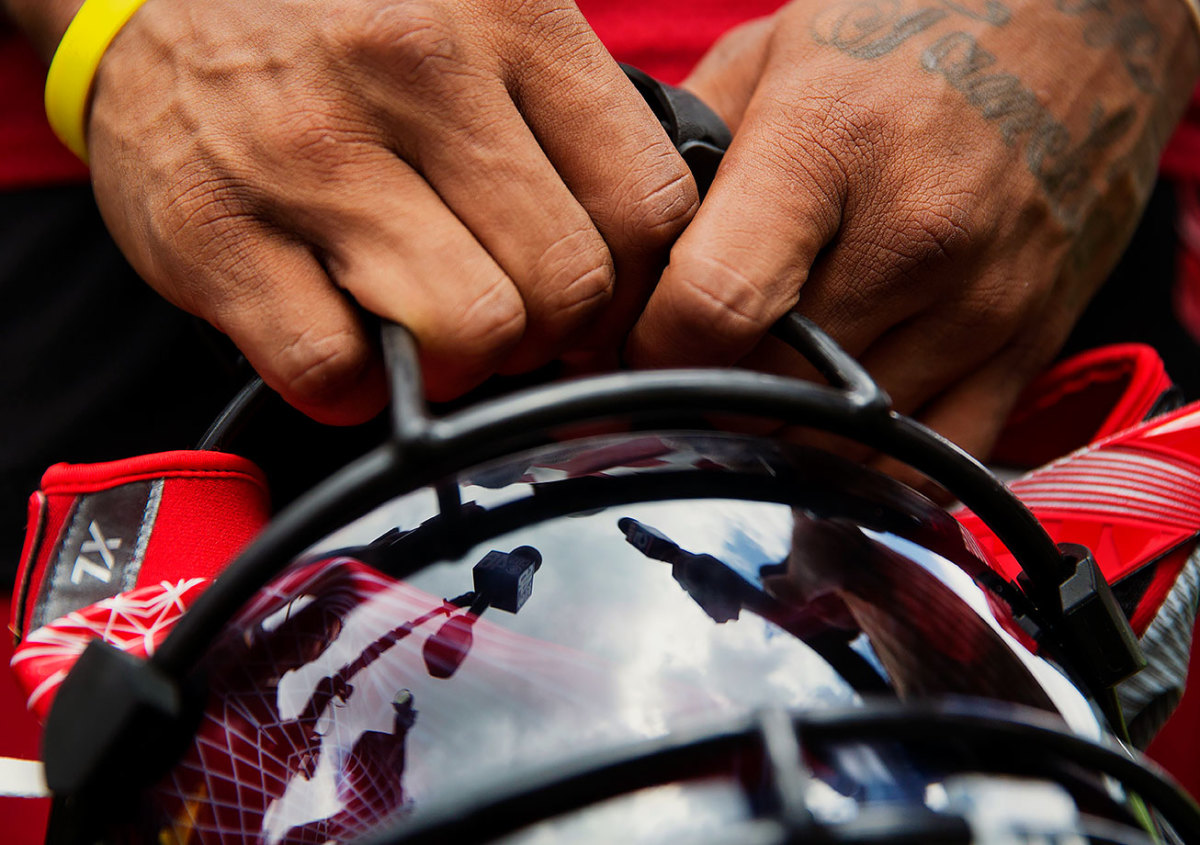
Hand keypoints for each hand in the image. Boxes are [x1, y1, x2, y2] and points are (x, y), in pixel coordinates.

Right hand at [40, 0, 698, 421]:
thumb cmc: (341, 29)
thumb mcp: (478, 19)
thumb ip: (567, 119)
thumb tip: (644, 252)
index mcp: (507, 16)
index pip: (648, 205)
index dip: (636, 284)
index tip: (597, 297)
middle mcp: (414, 70)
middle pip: (568, 286)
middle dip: (549, 333)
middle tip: (507, 314)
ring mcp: (309, 154)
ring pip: (472, 333)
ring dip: (460, 364)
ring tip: (425, 327)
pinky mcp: (216, 234)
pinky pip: (338, 372)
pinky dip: (355, 387)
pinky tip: (345, 337)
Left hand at [628, 0, 1199, 468]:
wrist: (1085, 22)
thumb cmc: (912, 29)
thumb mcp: (773, 56)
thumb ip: (687, 161)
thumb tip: (624, 268)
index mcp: (829, 145)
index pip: (714, 304)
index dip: (653, 348)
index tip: (639, 347)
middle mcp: (915, 234)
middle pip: (770, 388)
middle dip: (710, 393)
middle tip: (695, 366)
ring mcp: (983, 300)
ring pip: (842, 437)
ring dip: (782, 430)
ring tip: (766, 380)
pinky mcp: (1031, 344)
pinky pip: (932, 462)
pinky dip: (870, 464)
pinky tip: (840, 422)